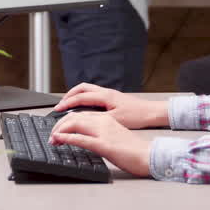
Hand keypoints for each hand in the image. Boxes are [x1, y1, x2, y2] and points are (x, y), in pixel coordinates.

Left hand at [50, 112, 151, 177]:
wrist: (148, 155)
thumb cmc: (134, 149)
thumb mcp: (114, 135)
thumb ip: (100, 133)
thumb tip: (85, 137)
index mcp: (106, 119)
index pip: (80, 114)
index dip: (65, 121)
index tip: (58, 129)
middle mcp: (103, 122)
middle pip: (74, 117)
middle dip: (58, 125)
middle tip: (51, 134)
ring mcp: (103, 132)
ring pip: (74, 124)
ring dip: (59, 131)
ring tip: (52, 138)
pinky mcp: (104, 144)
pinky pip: (80, 138)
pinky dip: (66, 138)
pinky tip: (59, 140)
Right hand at [54, 82, 168, 129]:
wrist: (152, 112)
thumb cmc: (137, 116)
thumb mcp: (114, 120)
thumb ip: (96, 118)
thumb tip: (81, 119)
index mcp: (105, 96)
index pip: (80, 97)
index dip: (66, 103)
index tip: (57, 109)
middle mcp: (106, 92)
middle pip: (81, 88)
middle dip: (68, 95)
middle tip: (60, 104)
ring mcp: (109, 94)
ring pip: (87, 89)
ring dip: (76, 95)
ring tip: (68, 104)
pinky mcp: (113, 97)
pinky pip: (93, 93)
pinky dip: (84, 97)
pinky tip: (84, 106)